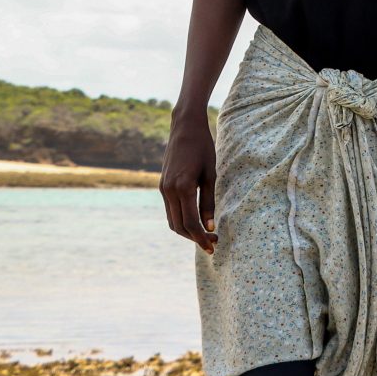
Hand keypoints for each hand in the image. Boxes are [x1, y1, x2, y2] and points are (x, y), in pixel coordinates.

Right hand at [160, 113, 217, 253]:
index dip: (202, 238)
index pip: (191, 223)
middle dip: (195, 238)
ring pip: (172, 221)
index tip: (213, 246)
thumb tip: (210, 226)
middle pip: (179, 226)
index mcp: (183, 187)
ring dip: (187, 232)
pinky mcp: (163, 186)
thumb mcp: (211, 174)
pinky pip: (170, 211)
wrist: (184, 128)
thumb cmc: (203, 148)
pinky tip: (195, 222)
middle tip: (213, 243)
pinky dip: (181, 220)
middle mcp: (169, 191)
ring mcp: (163, 189)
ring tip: (205, 236)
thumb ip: (209, 201)